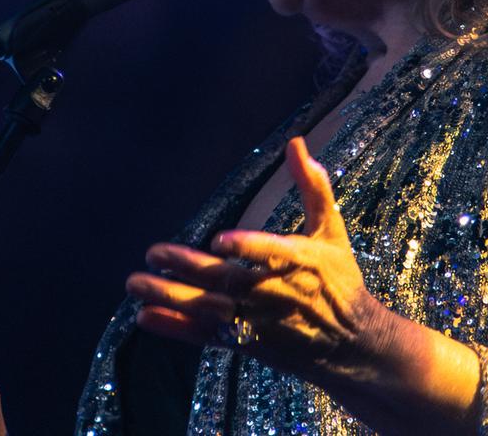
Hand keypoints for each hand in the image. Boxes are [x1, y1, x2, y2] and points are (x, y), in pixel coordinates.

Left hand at [126, 137, 393, 387]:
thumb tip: (296, 142)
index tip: (219, 239)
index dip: (247, 247)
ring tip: (136, 283)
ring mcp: (260, 323)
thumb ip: (313, 188)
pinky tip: (145, 317)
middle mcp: (277, 294)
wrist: (351, 345)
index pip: (273, 253)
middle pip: (229, 282)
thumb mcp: (332, 232)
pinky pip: (206, 337)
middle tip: (154, 252)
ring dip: (172, 298)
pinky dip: (176, 328)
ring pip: (211, 311)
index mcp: (301, 262)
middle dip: (189, 267)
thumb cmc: (339, 280)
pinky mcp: (248, 344)